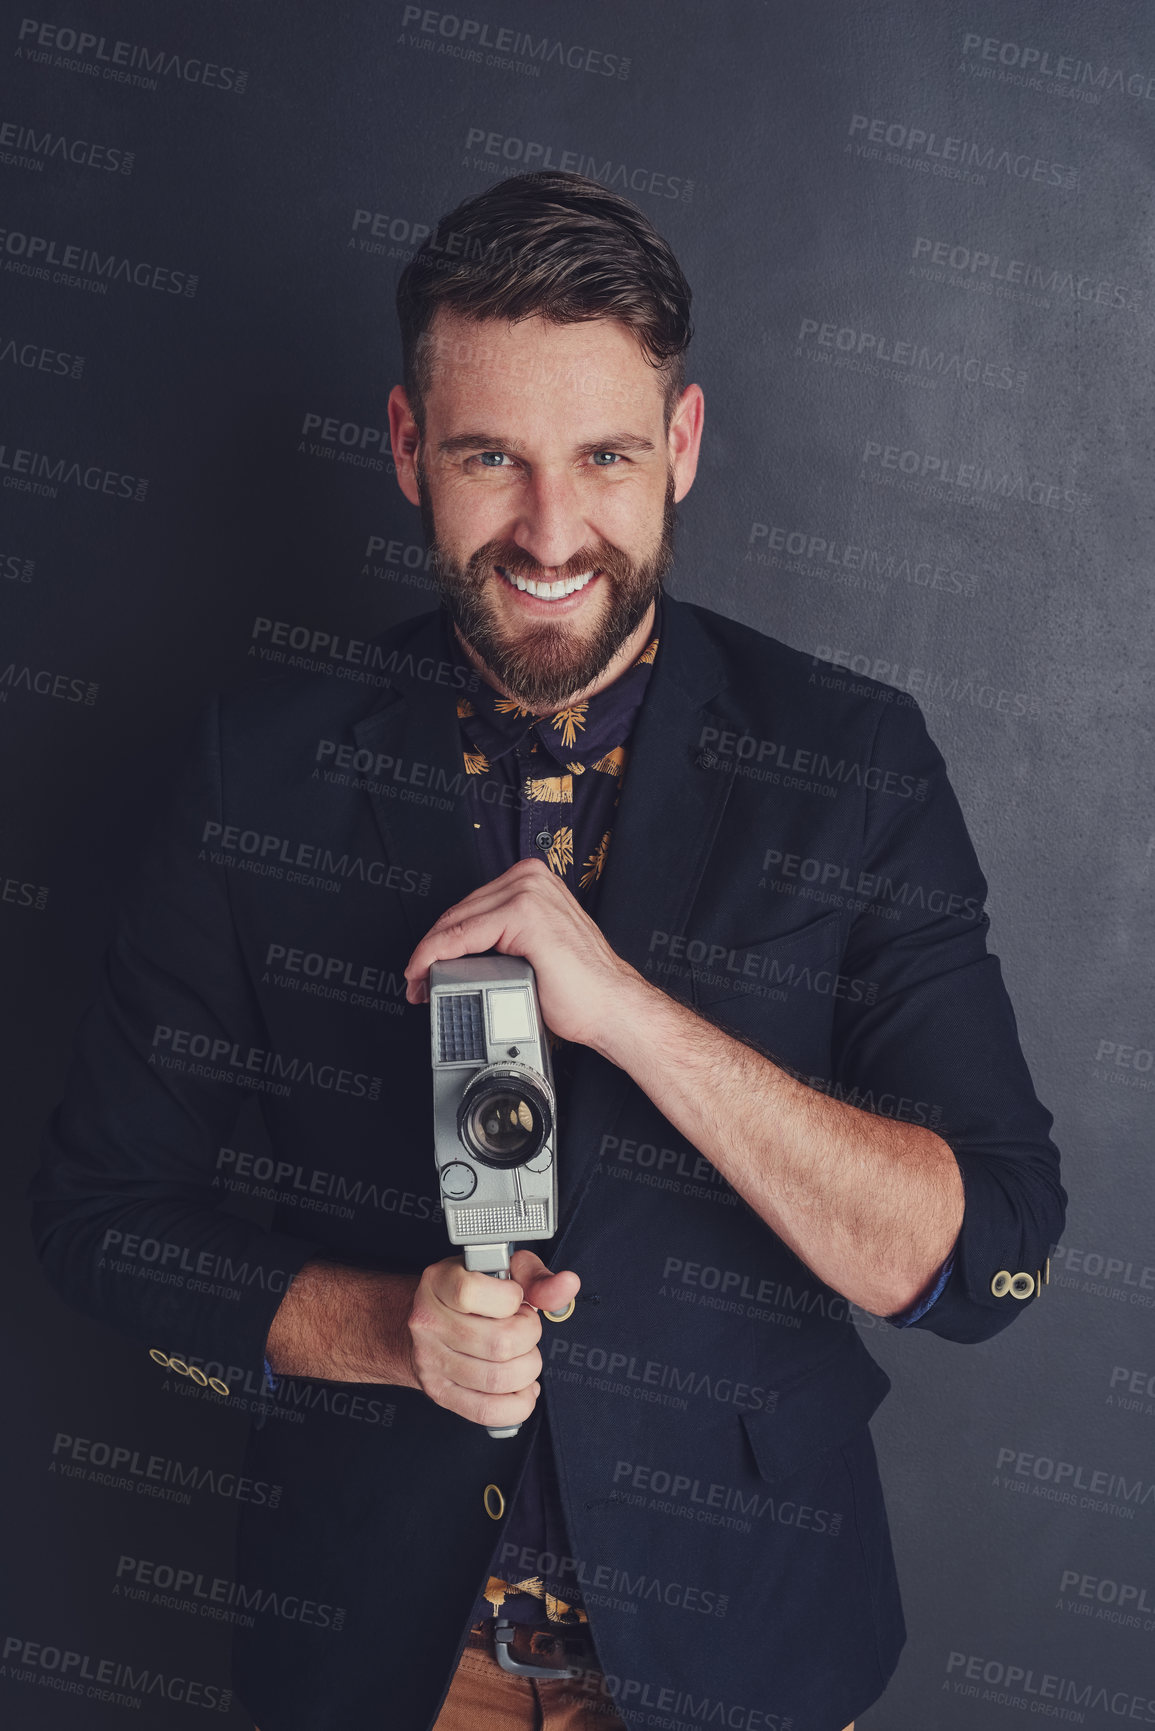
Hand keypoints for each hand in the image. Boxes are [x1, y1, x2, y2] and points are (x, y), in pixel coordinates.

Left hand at [404, 857, 642, 1050]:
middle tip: (416, 982)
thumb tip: (459, 955)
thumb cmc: (580, 988)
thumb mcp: (532, 951)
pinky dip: (437, 955)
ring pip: (456, 922)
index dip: (439, 939)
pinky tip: (427, 972)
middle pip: (459, 912)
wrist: (610, 1008)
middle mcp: (530, 878)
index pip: (470, 906)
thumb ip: (502, 939)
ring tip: (420, 983)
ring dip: (428, 955)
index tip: (422, 968)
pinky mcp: (524, 913)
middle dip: (429, 949)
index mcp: (533, 881)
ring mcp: (528, 892)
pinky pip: (463, 934)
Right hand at [406, 1248, 580, 1428]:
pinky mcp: (439, 1392)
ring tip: (522, 1354)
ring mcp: (431, 1361)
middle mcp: (428, 1322)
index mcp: (439, 1283)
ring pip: (498, 1379)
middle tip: (524, 1328)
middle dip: (529, 1336)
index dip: (509, 1298)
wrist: (426, 1318)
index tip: (514, 1298)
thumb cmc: (470, 1291)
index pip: (471, 1292)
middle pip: (499, 1343)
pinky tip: (521, 1386)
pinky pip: (488, 1411)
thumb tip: (567, 1284)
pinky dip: (517, 1403)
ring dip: (527, 1369)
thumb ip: (536, 1277)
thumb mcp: (501, 1270)